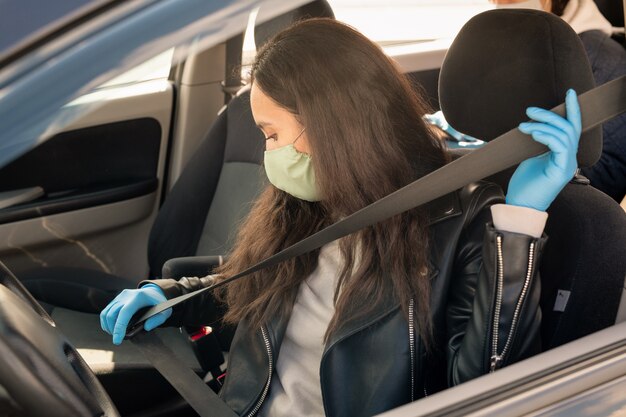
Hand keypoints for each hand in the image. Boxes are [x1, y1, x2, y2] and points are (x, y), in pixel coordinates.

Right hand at [100, 284, 171, 344]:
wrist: (153, 292)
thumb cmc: (159, 304)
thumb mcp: (165, 312)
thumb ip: (157, 320)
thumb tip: (145, 327)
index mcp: (138, 297)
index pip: (125, 313)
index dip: (119, 328)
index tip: (117, 341)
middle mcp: (126, 295)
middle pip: (112, 314)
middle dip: (112, 330)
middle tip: (118, 340)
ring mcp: (119, 297)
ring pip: (106, 313)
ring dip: (107, 326)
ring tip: (115, 335)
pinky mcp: (116, 300)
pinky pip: (106, 311)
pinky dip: (106, 322)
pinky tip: (112, 329)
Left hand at [506, 89, 580, 210]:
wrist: (520, 205)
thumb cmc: (524, 185)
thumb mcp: (531, 157)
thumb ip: (539, 143)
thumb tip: (536, 127)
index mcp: (563, 154)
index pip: (571, 128)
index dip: (572, 110)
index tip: (569, 93)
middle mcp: (569, 158)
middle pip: (568, 128)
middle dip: (550, 115)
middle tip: (530, 110)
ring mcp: (567, 165)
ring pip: (563, 135)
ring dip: (542, 126)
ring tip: (523, 126)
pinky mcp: (561, 171)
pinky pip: (559, 146)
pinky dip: (546, 136)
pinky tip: (533, 134)